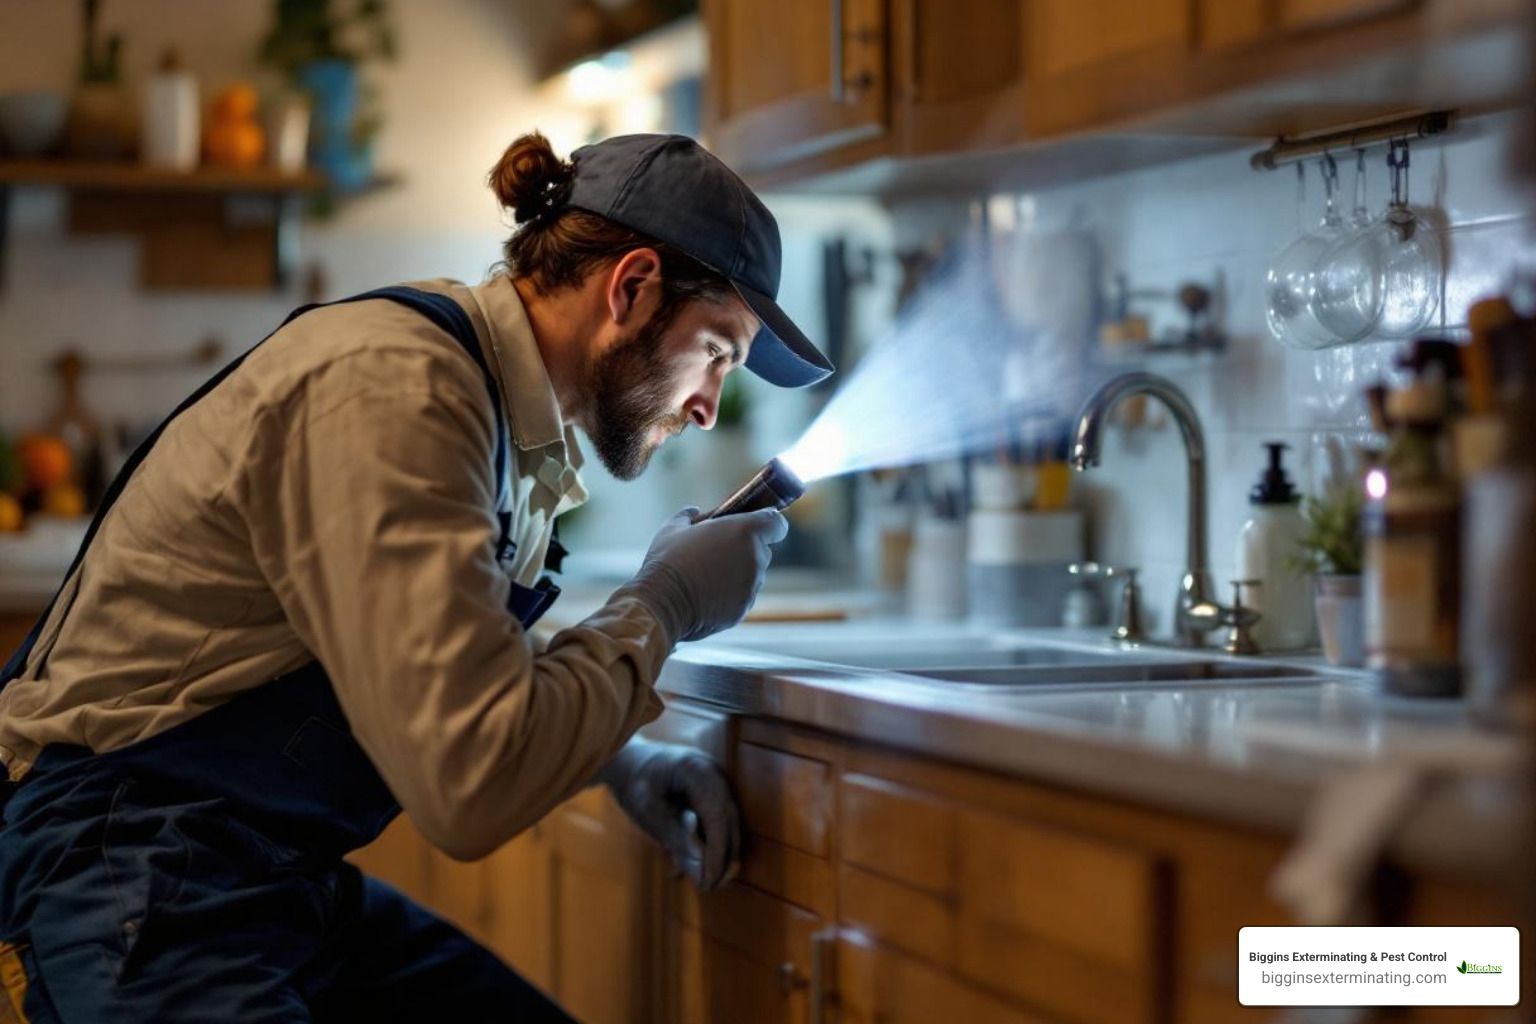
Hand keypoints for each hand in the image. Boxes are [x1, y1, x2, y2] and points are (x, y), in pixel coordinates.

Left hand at [601, 738, 739, 890]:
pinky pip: (717, 826)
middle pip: (730, 823)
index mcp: (700, 770)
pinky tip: (684, 865)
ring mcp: (717, 786)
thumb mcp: (646, 809)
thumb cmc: (634, 781)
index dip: (717, 852)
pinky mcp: (713, 797)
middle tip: (708, 886)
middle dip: (722, 859)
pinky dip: (707, 847)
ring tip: (700, 881)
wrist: (629, 761)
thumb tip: (700, 869)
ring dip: (716, 856)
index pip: (718, 817)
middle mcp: (716, 776)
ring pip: (728, 828)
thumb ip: (674, 835)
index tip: (709, 880)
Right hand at [622, 506, 787, 642]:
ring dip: (738, 575)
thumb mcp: (675, 528)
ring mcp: (751, 586)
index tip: (757, 526)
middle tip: (720, 553)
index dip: (769, 524)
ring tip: (707, 577)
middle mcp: (755, 558)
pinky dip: (729, 596)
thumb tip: (694, 512)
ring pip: (753, 577)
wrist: (661, 603)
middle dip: (747, 551)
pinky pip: (741, 598)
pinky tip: (705, 596)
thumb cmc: (668, 560)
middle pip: (764, 551)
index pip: (777, 523)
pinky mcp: (743, 609)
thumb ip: (691, 516)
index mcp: (744, 531)